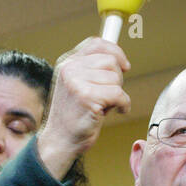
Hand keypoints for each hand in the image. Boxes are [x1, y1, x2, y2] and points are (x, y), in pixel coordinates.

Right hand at [36, 38, 130, 173]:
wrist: (60, 141)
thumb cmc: (72, 117)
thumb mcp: (76, 86)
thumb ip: (90, 70)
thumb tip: (120, 60)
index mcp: (67, 63)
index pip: (96, 44)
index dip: (116, 52)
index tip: (125, 66)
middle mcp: (70, 69)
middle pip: (111, 62)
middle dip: (117, 79)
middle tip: (107, 96)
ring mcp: (76, 82)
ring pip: (116, 79)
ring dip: (117, 95)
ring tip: (103, 106)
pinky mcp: (87, 97)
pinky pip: (118, 94)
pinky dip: (123, 104)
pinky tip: (116, 111)